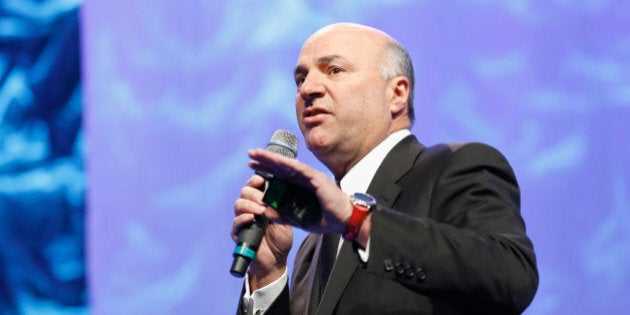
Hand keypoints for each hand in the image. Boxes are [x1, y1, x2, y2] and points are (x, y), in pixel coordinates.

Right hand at [232, 174, 292, 289]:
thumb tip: (278, 192)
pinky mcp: (238, 233)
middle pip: (245, 192)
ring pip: (239, 204)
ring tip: (261, 211)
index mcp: (261, 202)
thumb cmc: (281, 239)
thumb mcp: (285, 219)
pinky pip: (236, 222)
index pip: (254, 186)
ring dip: (250, 205)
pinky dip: (243, 218)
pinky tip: (251, 218)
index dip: (255, 181)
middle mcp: (250, 208)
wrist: (276, 260)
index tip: (261, 180)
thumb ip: (280, 206)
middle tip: (264, 200)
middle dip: (254, 193)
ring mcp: (243, 220)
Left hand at [247, 148, 353, 234]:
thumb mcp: (298, 219)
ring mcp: (312, 177)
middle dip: (266, 160)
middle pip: (282, 167)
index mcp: (300, 187)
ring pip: (289, 165)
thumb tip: (266, 212)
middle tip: (250, 154)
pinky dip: (290, 165)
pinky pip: (302, 171)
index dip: (266, 169)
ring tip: (258, 154)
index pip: (280, 175)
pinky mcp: (318, 179)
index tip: (252, 166)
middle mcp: (304, 179)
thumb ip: (283, 216)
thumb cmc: (325, 219)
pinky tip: (278, 161)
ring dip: (273, 159)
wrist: (345, 221)